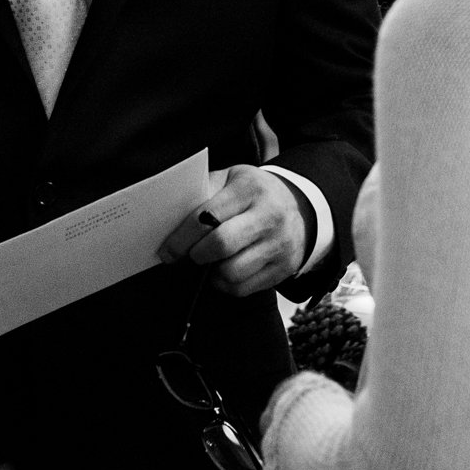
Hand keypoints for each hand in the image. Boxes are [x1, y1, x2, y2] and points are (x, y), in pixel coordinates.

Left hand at [159, 165, 308, 296]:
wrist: (300, 207)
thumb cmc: (255, 193)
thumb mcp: (231, 179)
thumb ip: (204, 194)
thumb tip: (170, 221)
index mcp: (250, 189)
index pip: (207, 217)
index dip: (181, 238)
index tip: (168, 250)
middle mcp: (269, 216)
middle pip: (221, 246)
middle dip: (196, 255)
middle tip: (190, 255)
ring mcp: (279, 244)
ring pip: (232, 273)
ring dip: (212, 273)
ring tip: (210, 262)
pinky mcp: (284, 268)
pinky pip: (243, 289)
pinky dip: (226, 284)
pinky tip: (226, 270)